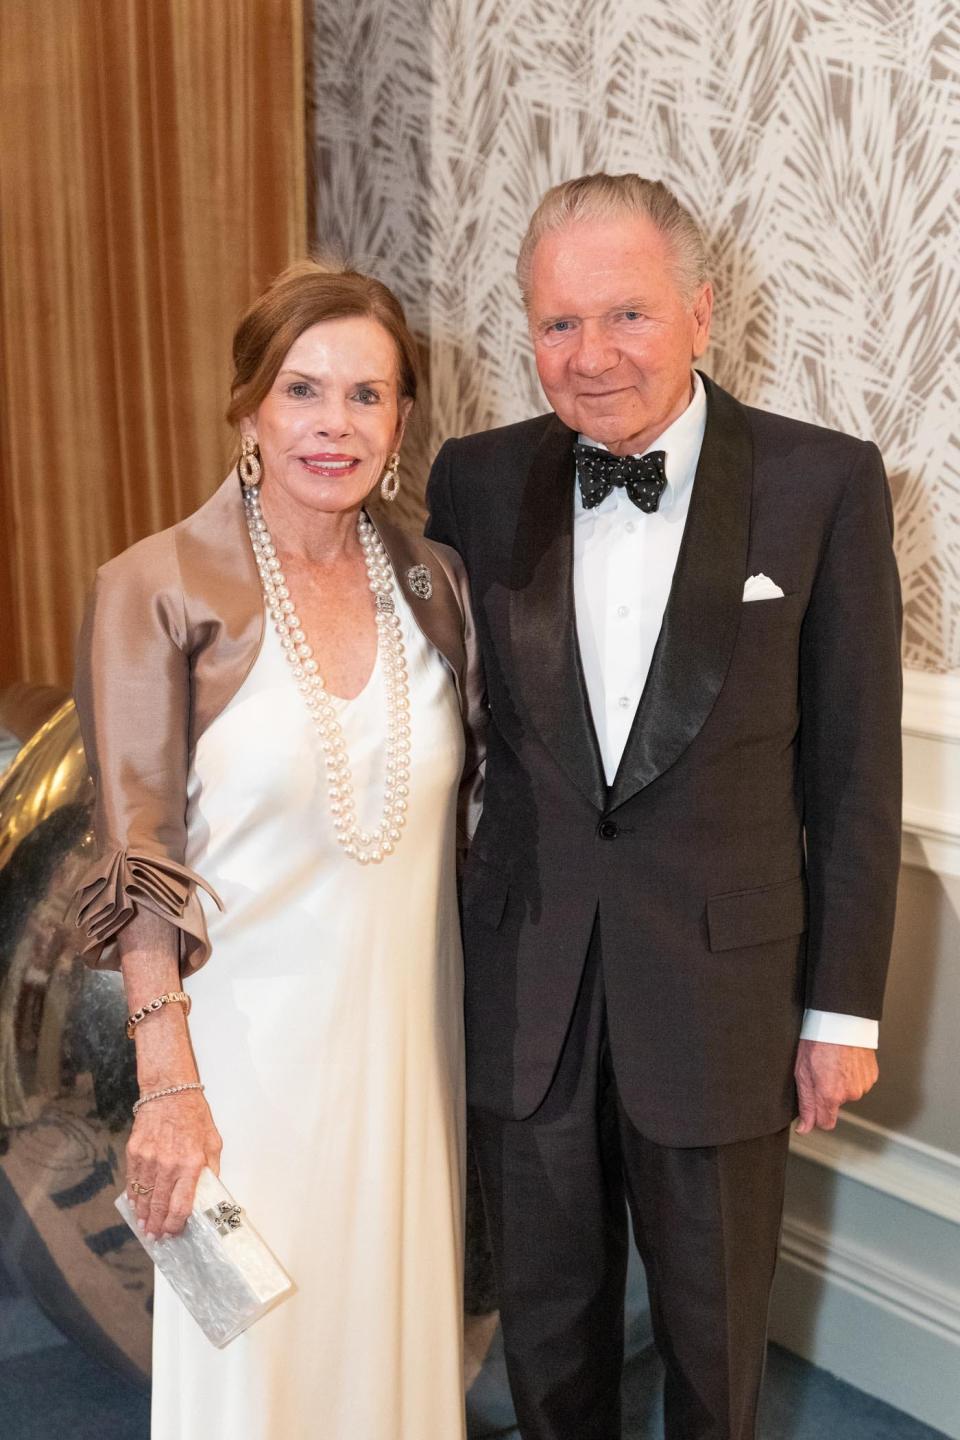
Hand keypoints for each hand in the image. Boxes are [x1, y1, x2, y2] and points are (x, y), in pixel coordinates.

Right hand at [126, 1089, 221, 1237]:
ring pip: (144, 1197)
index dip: (176, 1225)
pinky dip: (134, 1197)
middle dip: (158, 1225)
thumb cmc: (193, 1115)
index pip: (181, 1205)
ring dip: (144, 1215)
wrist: (169, 1092)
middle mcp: (168, 1165)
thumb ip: (210, 1169)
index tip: (174, 1233)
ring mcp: (148, 1159)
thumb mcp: (213, 1142)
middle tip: (157, 1236)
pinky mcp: (135, 1153)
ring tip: (145, 1227)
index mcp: (190, 1164)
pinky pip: (133, 1182)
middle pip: (160, 1206)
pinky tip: (136, 1206)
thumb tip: (208, 1192)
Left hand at [794, 1040, 877, 1134]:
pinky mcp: (872, 1076)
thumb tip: (804, 1129)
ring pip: (849, 1093)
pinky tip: (845, 1060)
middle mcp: (850, 1094)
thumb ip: (806, 1105)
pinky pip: (860, 1082)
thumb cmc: (818, 1041)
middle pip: (836, 1105)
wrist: (841, 1020)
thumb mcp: (802, 1072)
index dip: (817, 1115)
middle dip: (827, 1093)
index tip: (813, 1103)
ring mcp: (864, 1085)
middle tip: (820, 1071)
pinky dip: (853, 1075)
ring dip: (841, 1083)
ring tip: (833, 1062)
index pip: (826, 1124)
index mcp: (831, 1096)